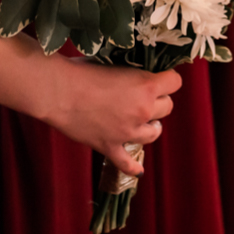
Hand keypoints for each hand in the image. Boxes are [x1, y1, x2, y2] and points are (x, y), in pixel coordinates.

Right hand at [42, 61, 181, 175]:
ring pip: (155, 133)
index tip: (161, 78)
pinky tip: (138, 169)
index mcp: (146, 86)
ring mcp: (127, 131)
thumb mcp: (117, 65)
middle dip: (158, 101)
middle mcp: (142, 110)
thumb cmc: (83, 71)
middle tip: (144, 98)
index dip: (168, 79)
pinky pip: (128, 163)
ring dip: (151, 126)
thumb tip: (141, 77)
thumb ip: (134, 75)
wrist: (58, 91)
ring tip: (142, 121)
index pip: (175, 82)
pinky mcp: (110, 147)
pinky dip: (133, 167)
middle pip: (167, 107)